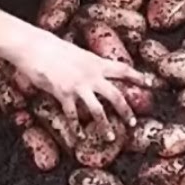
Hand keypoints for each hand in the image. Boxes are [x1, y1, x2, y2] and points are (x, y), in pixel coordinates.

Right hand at [11, 31, 148, 133]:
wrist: (33, 46)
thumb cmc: (50, 46)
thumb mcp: (75, 52)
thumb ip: (85, 63)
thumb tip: (89, 68)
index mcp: (95, 62)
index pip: (123, 69)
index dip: (137, 76)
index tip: (150, 83)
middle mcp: (91, 74)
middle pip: (116, 95)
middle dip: (126, 110)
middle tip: (133, 123)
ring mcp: (78, 85)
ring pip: (98, 110)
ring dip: (105, 125)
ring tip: (110, 137)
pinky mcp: (64, 94)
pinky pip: (73, 115)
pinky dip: (76, 129)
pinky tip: (78, 138)